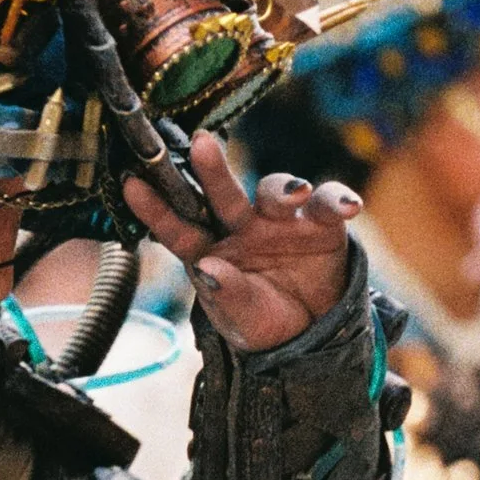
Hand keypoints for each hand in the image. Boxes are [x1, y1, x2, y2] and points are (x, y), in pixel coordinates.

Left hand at [125, 136, 356, 352]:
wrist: (315, 336)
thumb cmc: (265, 323)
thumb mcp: (244, 320)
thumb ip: (227, 295)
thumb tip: (209, 268)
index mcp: (212, 252)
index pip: (179, 228)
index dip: (156, 209)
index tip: (131, 184)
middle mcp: (242, 229)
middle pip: (224, 195)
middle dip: (212, 170)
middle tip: (203, 143)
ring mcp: (281, 223)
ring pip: (276, 191)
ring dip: (283, 188)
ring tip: (294, 196)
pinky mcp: (320, 224)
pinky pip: (327, 203)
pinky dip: (336, 200)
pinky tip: (348, 207)